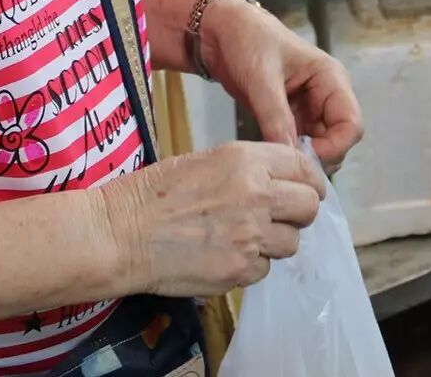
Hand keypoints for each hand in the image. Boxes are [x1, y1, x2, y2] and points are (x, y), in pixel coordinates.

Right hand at [95, 141, 324, 295]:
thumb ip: (248, 169)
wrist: (121, 233)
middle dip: (299, 213)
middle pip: (309, 207)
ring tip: (243, 237)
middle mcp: (257, 195)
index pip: (305, 168)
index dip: (309, 180)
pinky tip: (224, 255)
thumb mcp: (204, 160)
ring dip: (275, 242)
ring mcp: (251, 236)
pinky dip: (250, 266)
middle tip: (280, 217)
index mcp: (246, 160)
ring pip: (291, 243)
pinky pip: (264, 270)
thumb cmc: (153, 193)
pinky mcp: (240, 270)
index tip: (304, 189)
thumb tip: (279, 182)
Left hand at [200, 0, 363, 172]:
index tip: (304, 159)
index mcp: (331, 78)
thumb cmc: (247, 41)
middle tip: (289, 165)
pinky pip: (300, 144)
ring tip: (278, 162)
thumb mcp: (260, 78)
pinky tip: (272, 157)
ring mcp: (309, 108)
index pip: (351, 124)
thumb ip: (276, 117)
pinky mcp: (291, 117)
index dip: (335, 147)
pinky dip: (290, 154)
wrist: (221, 30)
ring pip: (321, 146)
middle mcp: (326, 96)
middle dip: (320, 156)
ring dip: (304, 158)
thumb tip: (290, 157)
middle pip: (339, 140)